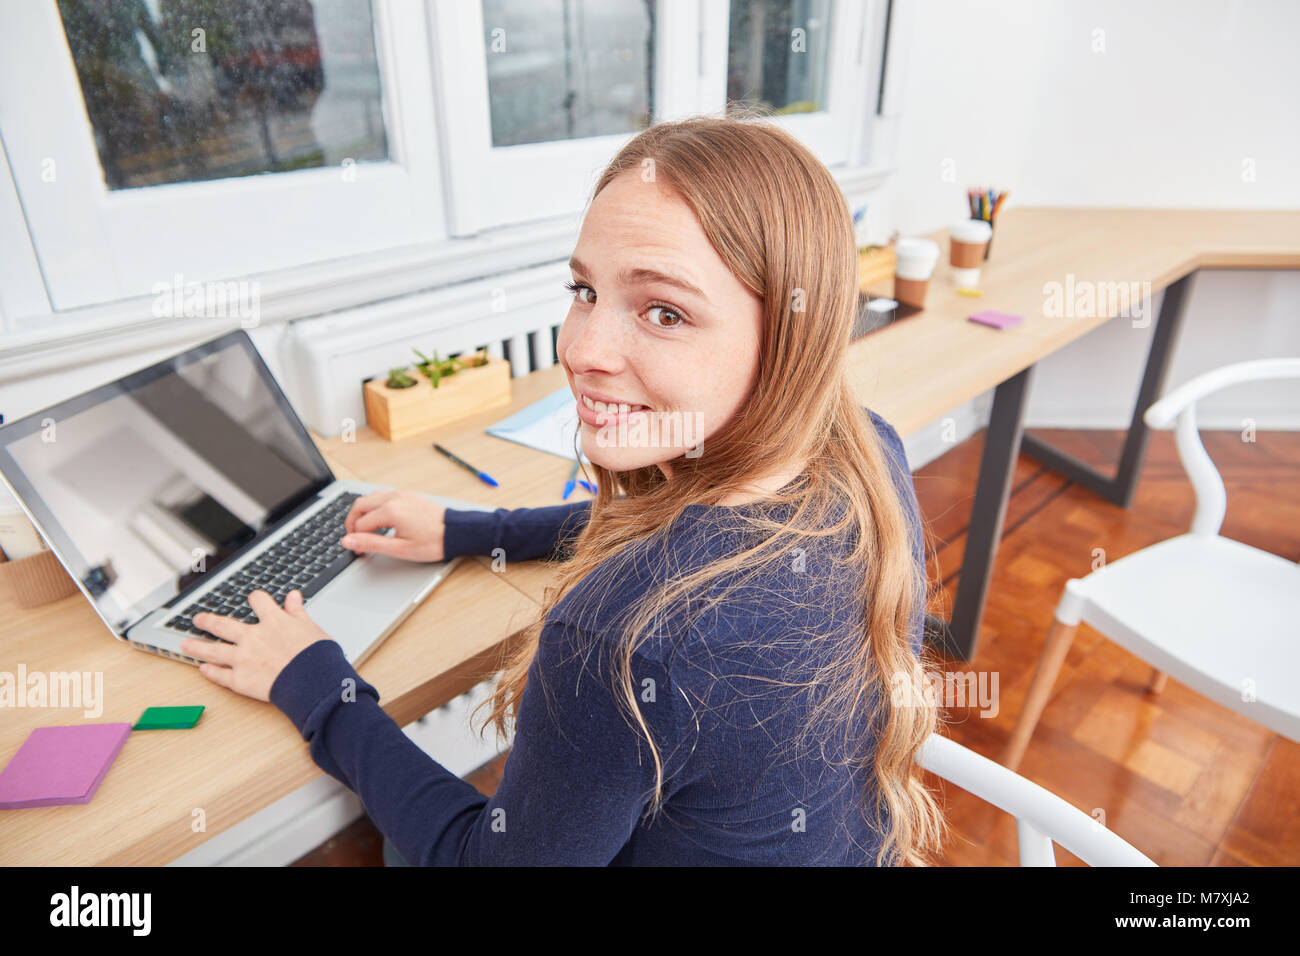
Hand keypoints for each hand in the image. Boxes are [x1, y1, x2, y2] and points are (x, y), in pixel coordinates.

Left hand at [180, 589, 333, 700]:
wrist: (313, 682)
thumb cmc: (317, 656)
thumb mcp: (311, 627)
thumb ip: (298, 611)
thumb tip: (293, 596)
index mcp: (273, 621)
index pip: (259, 601)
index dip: (256, 599)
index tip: (254, 599)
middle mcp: (253, 637)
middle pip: (224, 625)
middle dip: (209, 621)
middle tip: (198, 619)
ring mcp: (243, 659)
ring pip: (213, 649)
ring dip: (197, 646)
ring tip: (185, 644)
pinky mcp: (241, 680)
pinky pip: (221, 675)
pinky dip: (211, 672)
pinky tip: (203, 669)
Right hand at [342, 489, 446, 561]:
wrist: (456, 532)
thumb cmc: (433, 542)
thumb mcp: (400, 549)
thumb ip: (371, 544)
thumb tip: (348, 541)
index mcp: (390, 510)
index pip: (360, 524)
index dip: (356, 540)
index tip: (360, 552)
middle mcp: (394, 498)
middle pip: (359, 505)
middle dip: (353, 522)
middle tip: (355, 539)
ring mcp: (401, 494)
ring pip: (370, 498)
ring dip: (363, 513)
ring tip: (366, 531)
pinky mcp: (408, 495)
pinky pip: (383, 496)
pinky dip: (375, 507)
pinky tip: (380, 521)